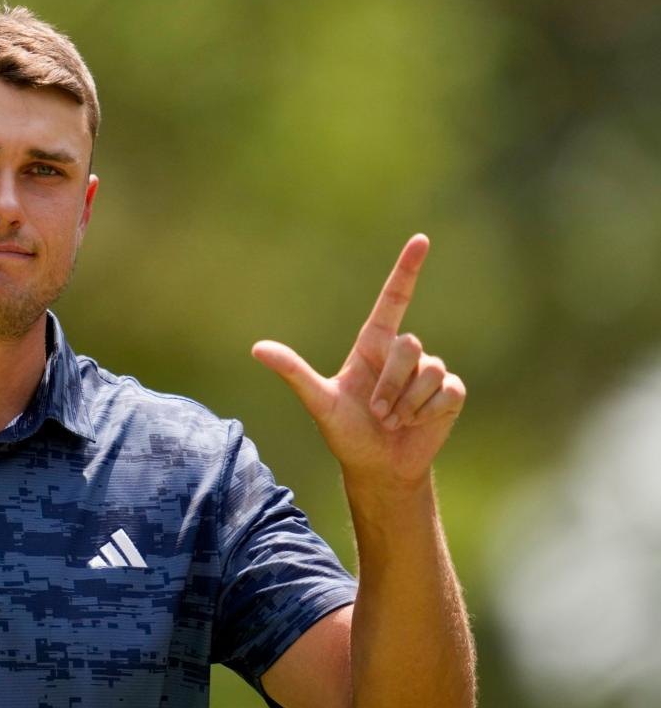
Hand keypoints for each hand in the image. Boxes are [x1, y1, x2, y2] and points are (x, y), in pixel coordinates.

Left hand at [252, 234, 464, 492]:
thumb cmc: (346, 432)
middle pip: (409, 345)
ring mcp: (430, 372)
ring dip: (406, 403)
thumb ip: (293, 372)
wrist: (377, 467)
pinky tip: (415, 424)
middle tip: (376, 411)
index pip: (394, 299)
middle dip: (390, 385)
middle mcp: (403, 354)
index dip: (407, 269)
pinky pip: (446, 391)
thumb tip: (257, 348)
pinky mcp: (450, 394)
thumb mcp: (318, 402)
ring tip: (393, 420)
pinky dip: (426, 412)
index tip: (421, 240)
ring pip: (428, 370)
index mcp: (373, 346)